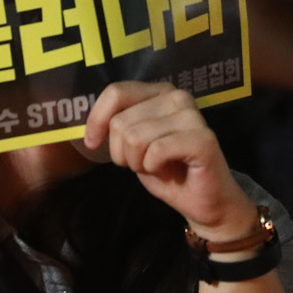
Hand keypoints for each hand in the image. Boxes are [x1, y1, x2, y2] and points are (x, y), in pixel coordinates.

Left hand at [82, 82, 258, 242]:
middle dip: (122, 152)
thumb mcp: (133, 144)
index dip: (97, 120)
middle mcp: (178, 96)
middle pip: (121, 121)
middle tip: (142, 163)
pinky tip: (168, 171)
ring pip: (136, 137)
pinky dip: (153, 167)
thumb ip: (118, 124)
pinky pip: (156, 150)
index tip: (93, 143)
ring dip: (138, 162)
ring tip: (156, 167)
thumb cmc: (167, 171)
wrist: (202, 201)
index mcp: (160, 92)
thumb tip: (91, 127)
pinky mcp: (202, 139)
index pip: (116, 92)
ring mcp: (192, 115)